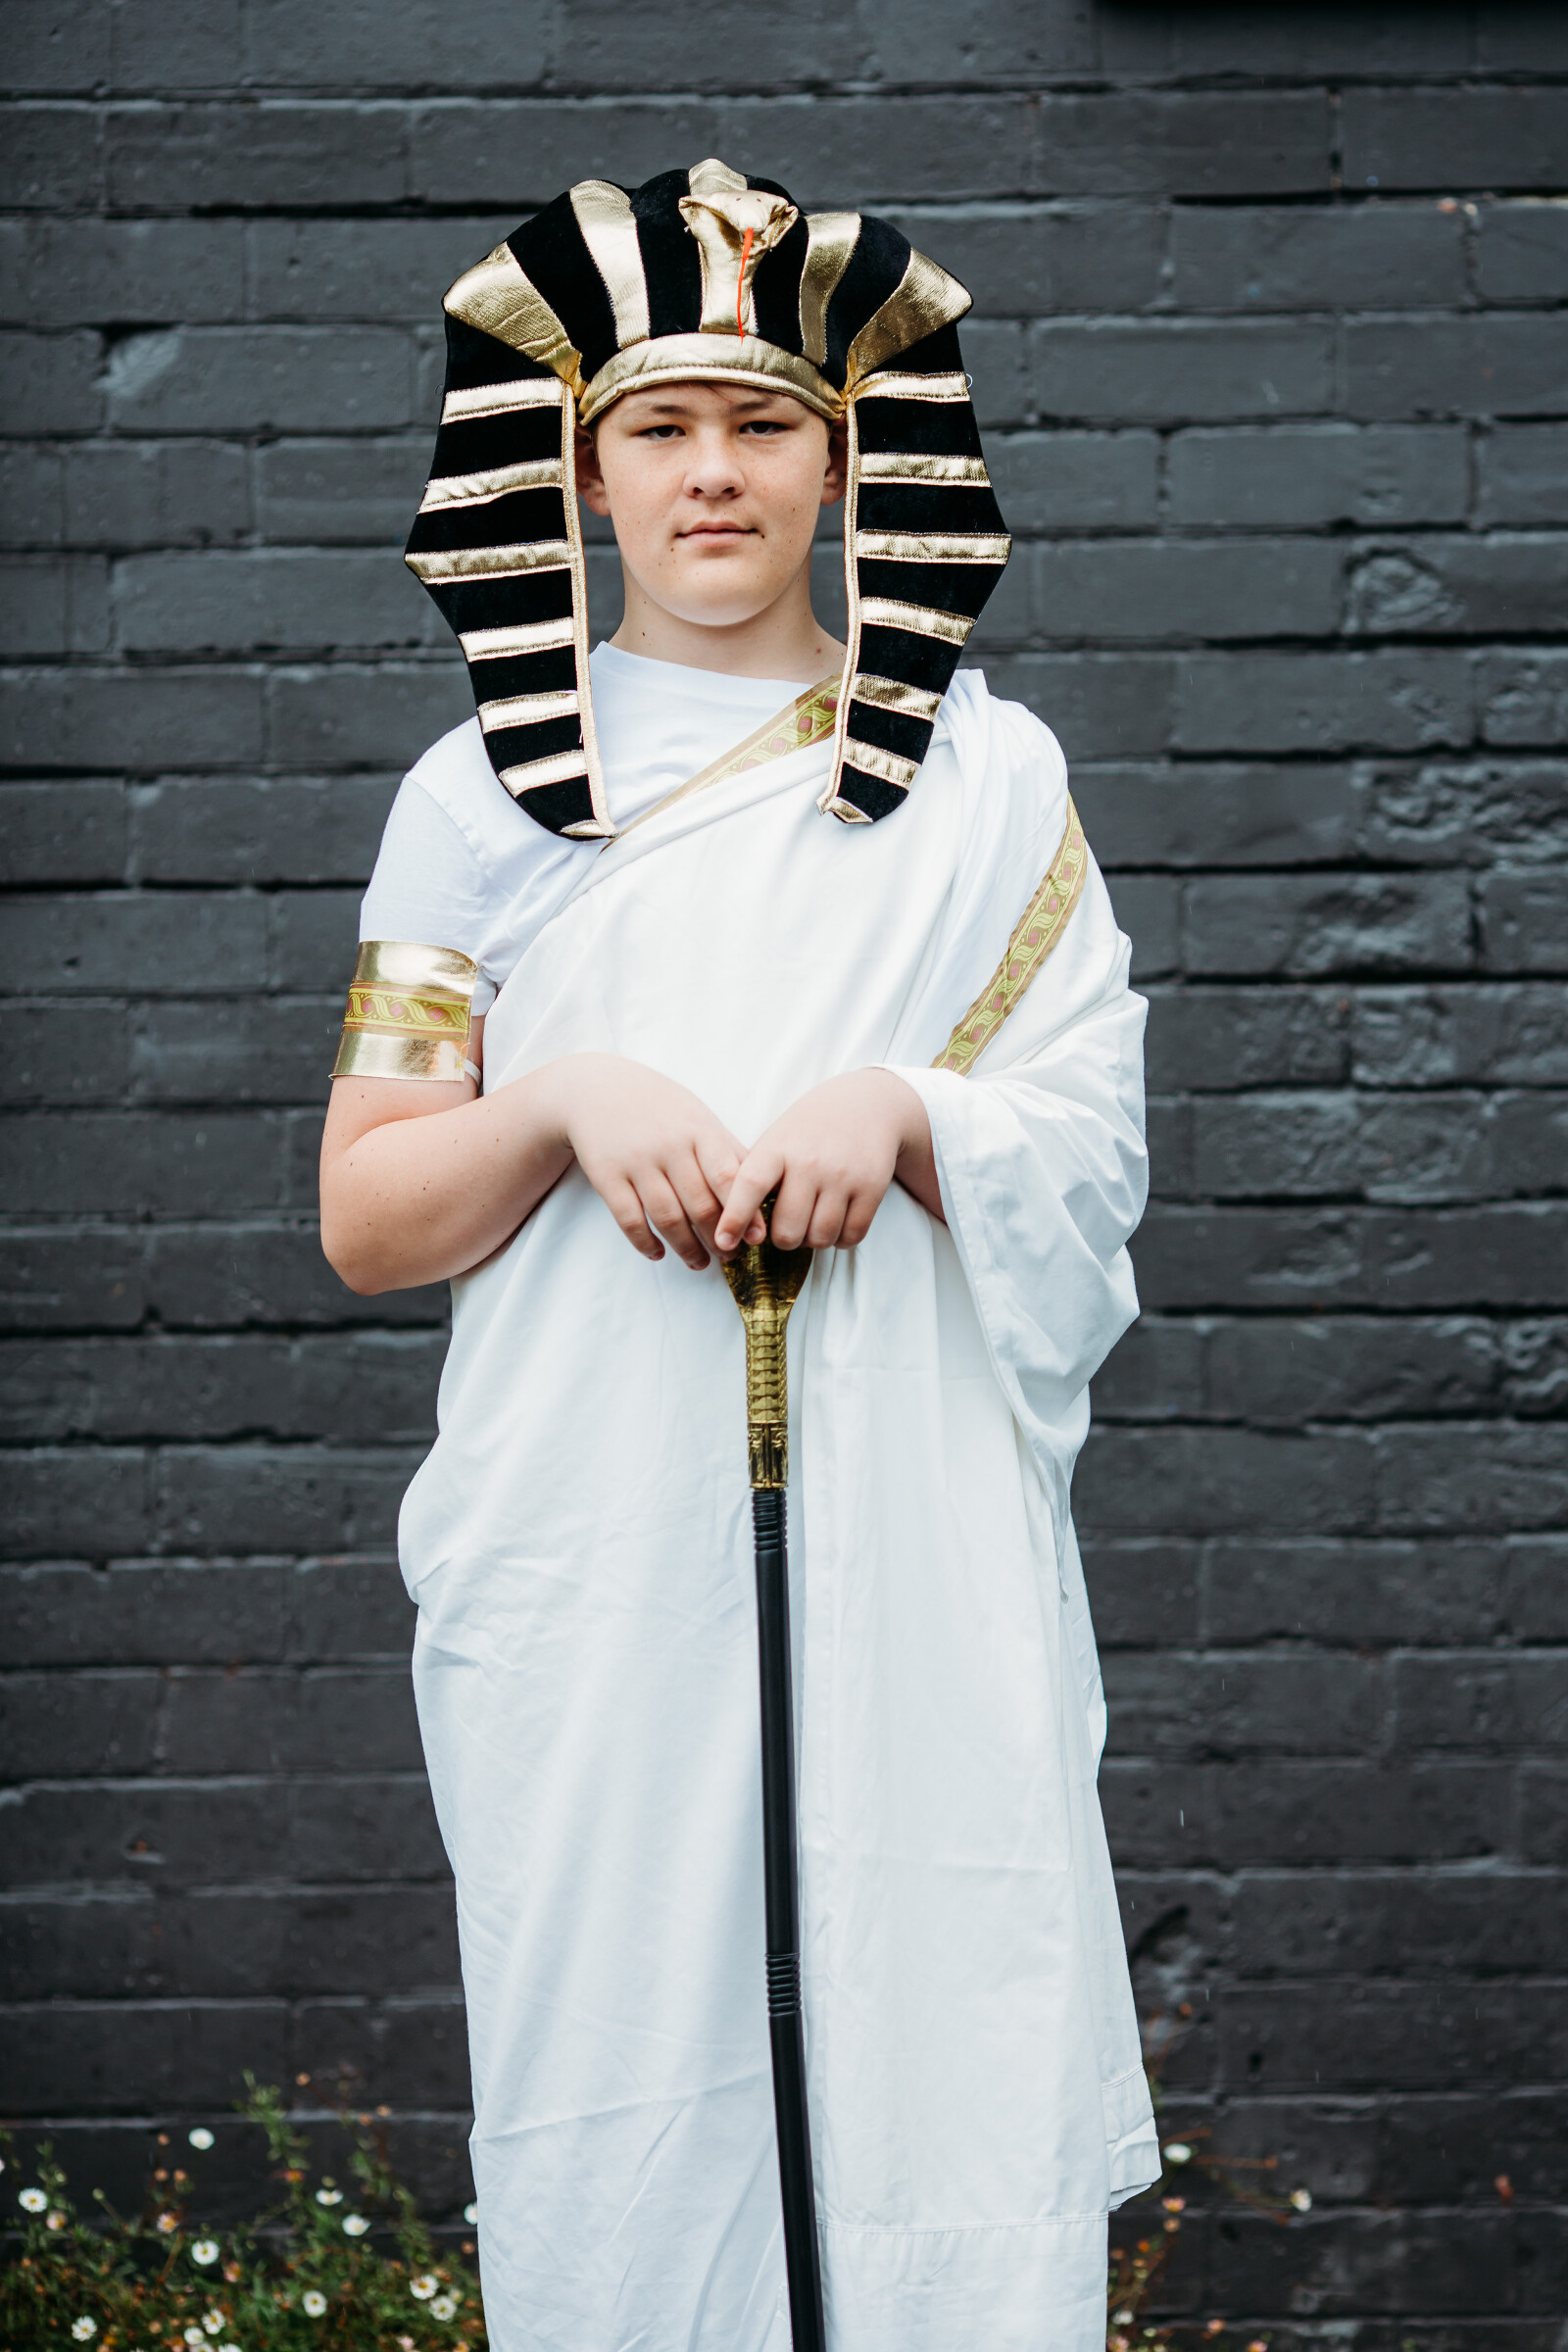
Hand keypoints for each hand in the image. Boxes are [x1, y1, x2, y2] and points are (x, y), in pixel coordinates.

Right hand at [537, 1054, 765, 1269]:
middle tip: (729, 1257)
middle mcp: (669, 1146)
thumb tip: (765, 1188)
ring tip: (700, 1263)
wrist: (596, 1089)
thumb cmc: (659, 1107)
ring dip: (686, 1248)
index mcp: (699, 1130)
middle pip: (700, 1204)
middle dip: (718, 1238)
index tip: (755, 1239)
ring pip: (667, 1218)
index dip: (744, 1212)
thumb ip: (728, 1150)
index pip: (727, 1177)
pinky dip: (645, 1243)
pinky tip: (658, 1254)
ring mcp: (636, 1162)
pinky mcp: (607, 1176)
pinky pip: (630, 1220)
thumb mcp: (697, 1117)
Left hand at [714, 1069, 934, 1254]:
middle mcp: (810, 1163)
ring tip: (811, 1222)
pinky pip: (851, 1236)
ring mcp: (843, 1177)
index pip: (750, 1186)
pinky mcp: (872, 1188)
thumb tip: (735, 1223)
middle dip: (783, 1240)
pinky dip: (840, 1240)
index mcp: (778, 1148)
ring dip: (812, 1241)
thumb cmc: (813, 1126)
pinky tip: (836, 1223)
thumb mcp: (778, 1138)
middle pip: (787, 1230)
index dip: (734, 1218)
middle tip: (785, 1228)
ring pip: (820, 1238)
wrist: (869, 1102)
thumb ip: (758, 1174)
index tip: (723, 1241)